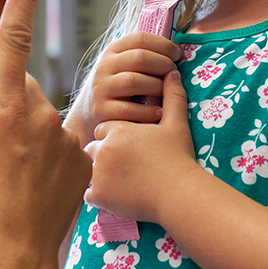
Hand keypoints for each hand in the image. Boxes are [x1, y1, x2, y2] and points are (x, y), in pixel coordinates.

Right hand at [0, 0, 91, 268]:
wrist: (12, 251)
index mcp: (2, 104)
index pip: (13, 38)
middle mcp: (38, 111)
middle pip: (21, 92)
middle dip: (8, 111)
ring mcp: (65, 135)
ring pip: (41, 122)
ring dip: (28, 141)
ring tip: (13, 180)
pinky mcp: (84, 157)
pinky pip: (61, 146)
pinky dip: (49, 162)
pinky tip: (37, 189)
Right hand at [64, 32, 180, 147]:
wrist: (89, 114)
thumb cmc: (118, 87)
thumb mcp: (124, 65)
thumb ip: (144, 56)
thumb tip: (178, 51)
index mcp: (112, 50)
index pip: (140, 38)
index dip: (163, 45)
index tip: (178, 54)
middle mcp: (104, 66)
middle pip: (140, 58)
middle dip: (164, 65)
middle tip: (174, 74)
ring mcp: (101, 88)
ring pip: (134, 81)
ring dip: (157, 87)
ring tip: (167, 93)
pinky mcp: (101, 110)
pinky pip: (128, 109)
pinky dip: (148, 111)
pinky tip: (159, 112)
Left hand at [83, 70, 198, 224]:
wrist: (179, 192)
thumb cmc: (178, 158)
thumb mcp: (176, 124)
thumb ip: (172, 96)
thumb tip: (172, 72)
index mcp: (117, 129)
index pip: (104, 129)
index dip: (115, 138)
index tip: (129, 147)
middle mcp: (103, 148)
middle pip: (93, 149)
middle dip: (104, 156)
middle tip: (124, 166)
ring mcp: (98, 173)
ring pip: (88, 171)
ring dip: (99, 175)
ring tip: (120, 181)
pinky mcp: (99, 195)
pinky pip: (88, 194)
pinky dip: (99, 195)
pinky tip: (116, 195)